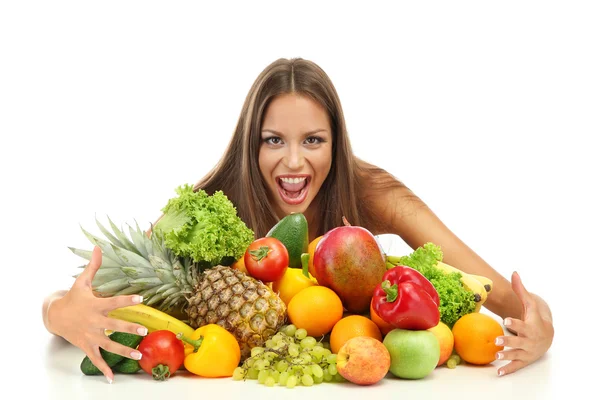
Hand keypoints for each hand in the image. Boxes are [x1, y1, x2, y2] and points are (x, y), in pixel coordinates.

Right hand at [47, 246, 147, 382]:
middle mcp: (95, 321)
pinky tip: (112, 377)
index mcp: (96, 305)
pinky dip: (103, 368)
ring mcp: (91, 335)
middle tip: (144, 331)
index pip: (115, 302)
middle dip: (129, 329)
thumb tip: (98, 246)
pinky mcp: (87, 345)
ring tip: (138, 355)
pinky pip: (96, 358)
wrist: (55, 315)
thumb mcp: (82, 281)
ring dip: (123, 351)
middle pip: (115, 326)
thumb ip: (94, 266)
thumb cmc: (74, 297)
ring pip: (109, 344)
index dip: (128, 300)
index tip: (142, 298)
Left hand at [494, 271, 553, 376]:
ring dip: (506, 355)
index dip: (515, 322)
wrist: (548, 335)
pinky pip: (516, 365)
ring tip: (495, 355)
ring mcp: (527, 351)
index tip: (506, 320)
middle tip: (496, 340)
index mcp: (530, 326)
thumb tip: (514, 272)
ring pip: (516, 354)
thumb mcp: (530, 304)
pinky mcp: (524, 360)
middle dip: (508, 341)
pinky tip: (498, 372)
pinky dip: (508, 369)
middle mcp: (529, 340)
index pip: (522, 324)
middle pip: (518, 341)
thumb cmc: (535, 318)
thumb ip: (520, 290)